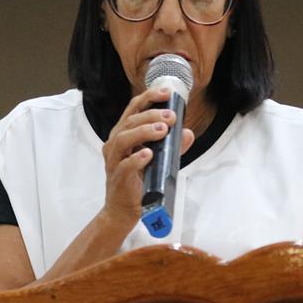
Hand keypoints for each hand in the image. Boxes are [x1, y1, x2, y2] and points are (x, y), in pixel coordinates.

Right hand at [100, 87, 194, 226]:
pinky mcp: (117, 177)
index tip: (167, 92)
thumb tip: (188, 133)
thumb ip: (173, 146)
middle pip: (130, 121)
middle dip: (151, 115)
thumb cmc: (139, 181)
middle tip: (171, 116)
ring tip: (163, 130)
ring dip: (144, 131)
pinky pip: (124, 165)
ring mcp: (114, 160)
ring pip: (123, 138)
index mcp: (124, 133)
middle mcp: (115, 143)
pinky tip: (148, 155)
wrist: (124, 209)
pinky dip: (136, 158)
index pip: (133, 109)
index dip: (149, 97)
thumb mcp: (160, 160)